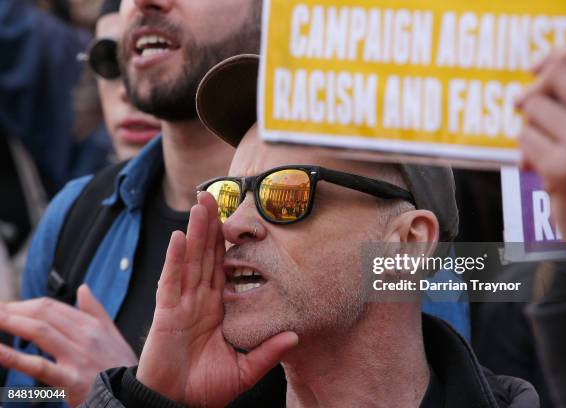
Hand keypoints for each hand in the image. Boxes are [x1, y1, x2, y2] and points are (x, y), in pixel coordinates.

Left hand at [0, 285, 137, 406]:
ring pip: (40, 331)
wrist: (135, 396)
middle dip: (13, 310)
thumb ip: (96, 311)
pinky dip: (15, 357)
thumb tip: (83, 289)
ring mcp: (78, 357)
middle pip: (44, 314)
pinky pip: (39, 366)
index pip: (53, 307)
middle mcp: (85, 337)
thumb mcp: (114, 336)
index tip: (7, 308)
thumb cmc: (121, 368)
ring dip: (11, 322)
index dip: (25, 305)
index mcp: (93, 326)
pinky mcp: (71, 380)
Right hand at [136, 192, 297, 407]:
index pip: (221, 268)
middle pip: (204, 256)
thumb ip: (268, 352)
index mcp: (215, 309)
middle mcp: (198, 301)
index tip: (234, 220)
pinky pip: (171, 282)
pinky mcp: (166, 313)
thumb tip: (296, 335)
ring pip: (189, 260)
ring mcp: (181, 304)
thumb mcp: (245, 369)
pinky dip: (175, 259)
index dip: (226, 243)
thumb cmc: (205, 389)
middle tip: (211, 196)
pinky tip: (180, 237)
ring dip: (195, 232)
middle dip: (208, 226)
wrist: (177, 406)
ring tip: (200, 204)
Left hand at [517, 38, 565, 241]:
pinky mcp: (562, 169)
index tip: (538, 69)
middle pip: (552, 74)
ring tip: (547, 146)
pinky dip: (526, 151)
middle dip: (537, 92)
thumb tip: (539, 66)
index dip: (554, 55)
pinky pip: (524, 138)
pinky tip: (541, 168)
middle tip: (533, 111)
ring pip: (532, 106)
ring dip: (532, 125)